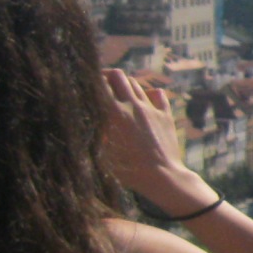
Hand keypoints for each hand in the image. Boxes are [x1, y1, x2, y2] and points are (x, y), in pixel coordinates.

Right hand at [103, 68, 215, 215]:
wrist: (163, 177)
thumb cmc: (129, 170)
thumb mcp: (104, 152)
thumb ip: (98, 131)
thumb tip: (90, 118)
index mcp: (116, 114)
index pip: (100, 84)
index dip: (91, 81)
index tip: (86, 84)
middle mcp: (134, 106)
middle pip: (118, 75)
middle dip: (108, 75)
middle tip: (102, 83)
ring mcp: (152, 109)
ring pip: (136, 84)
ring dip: (126, 85)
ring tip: (120, 93)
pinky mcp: (166, 115)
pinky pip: (158, 94)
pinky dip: (149, 93)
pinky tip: (145, 101)